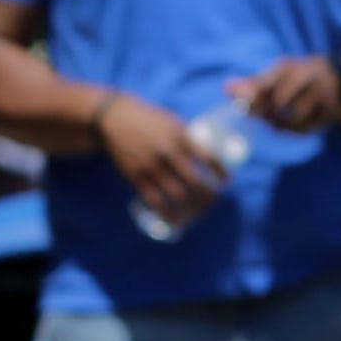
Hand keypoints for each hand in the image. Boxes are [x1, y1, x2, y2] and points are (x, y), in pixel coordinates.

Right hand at [95, 91, 222, 225]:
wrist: (113, 118)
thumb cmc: (148, 118)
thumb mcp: (172, 121)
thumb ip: (188, 138)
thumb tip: (207, 154)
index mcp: (180, 137)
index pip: (208, 158)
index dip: (220, 173)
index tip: (226, 182)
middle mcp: (168, 153)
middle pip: (196, 184)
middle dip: (208, 197)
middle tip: (213, 202)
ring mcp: (152, 167)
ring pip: (178, 196)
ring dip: (192, 210)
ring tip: (198, 215)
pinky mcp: (136, 177)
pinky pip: (155, 201)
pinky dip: (168, 214)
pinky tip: (177, 222)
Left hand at [237, 54, 340, 132]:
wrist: (340, 81)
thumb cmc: (298, 79)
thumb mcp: (277, 76)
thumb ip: (253, 84)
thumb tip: (226, 88)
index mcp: (289, 66)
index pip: (266, 82)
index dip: (251, 95)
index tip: (238, 105)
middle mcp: (307, 75)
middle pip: (279, 100)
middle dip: (265, 112)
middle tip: (259, 116)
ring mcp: (321, 93)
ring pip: (293, 116)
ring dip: (281, 123)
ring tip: (276, 121)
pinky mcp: (330, 111)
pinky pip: (306, 127)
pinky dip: (295, 130)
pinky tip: (290, 126)